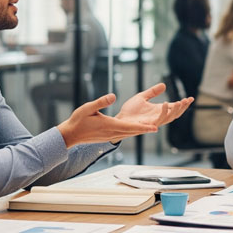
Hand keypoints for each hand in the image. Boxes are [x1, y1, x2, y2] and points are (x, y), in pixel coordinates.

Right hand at [57, 85, 192, 147]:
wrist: (70, 135)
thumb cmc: (78, 120)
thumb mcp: (88, 108)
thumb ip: (101, 102)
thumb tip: (113, 96)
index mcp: (110, 126)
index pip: (130, 127)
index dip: (143, 127)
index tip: (155, 127)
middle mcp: (113, 133)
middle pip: (134, 131)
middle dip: (147, 129)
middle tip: (161, 125)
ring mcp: (112, 136)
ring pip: (131, 133)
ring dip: (142, 130)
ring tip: (155, 126)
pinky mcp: (110, 135)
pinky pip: (126, 133)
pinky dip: (135, 131)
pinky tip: (140, 128)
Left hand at [115, 83, 193, 128]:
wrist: (119, 119)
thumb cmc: (129, 111)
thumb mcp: (142, 97)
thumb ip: (153, 92)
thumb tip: (164, 85)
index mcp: (158, 110)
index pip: (174, 107)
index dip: (183, 104)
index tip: (191, 98)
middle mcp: (158, 117)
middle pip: (175, 114)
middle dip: (182, 108)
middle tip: (187, 100)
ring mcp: (153, 122)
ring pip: (169, 118)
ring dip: (175, 110)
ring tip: (179, 102)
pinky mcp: (147, 125)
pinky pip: (158, 120)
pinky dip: (163, 114)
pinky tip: (165, 104)